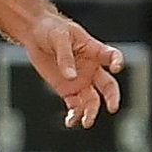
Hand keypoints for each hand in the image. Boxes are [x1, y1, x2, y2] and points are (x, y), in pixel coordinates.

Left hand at [24, 12, 122, 127]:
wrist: (34, 35)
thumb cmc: (51, 29)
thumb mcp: (58, 37)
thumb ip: (65, 57)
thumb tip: (71, 77)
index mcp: (94, 50)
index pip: (111, 56)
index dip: (117, 61)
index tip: (116, 67)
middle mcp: (91, 68)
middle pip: (108, 85)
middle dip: (112, 97)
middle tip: (113, 107)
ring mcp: (80, 81)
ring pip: (92, 100)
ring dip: (91, 112)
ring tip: (86, 122)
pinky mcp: (68, 90)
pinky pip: (75, 106)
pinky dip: (74, 115)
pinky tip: (71, 122)